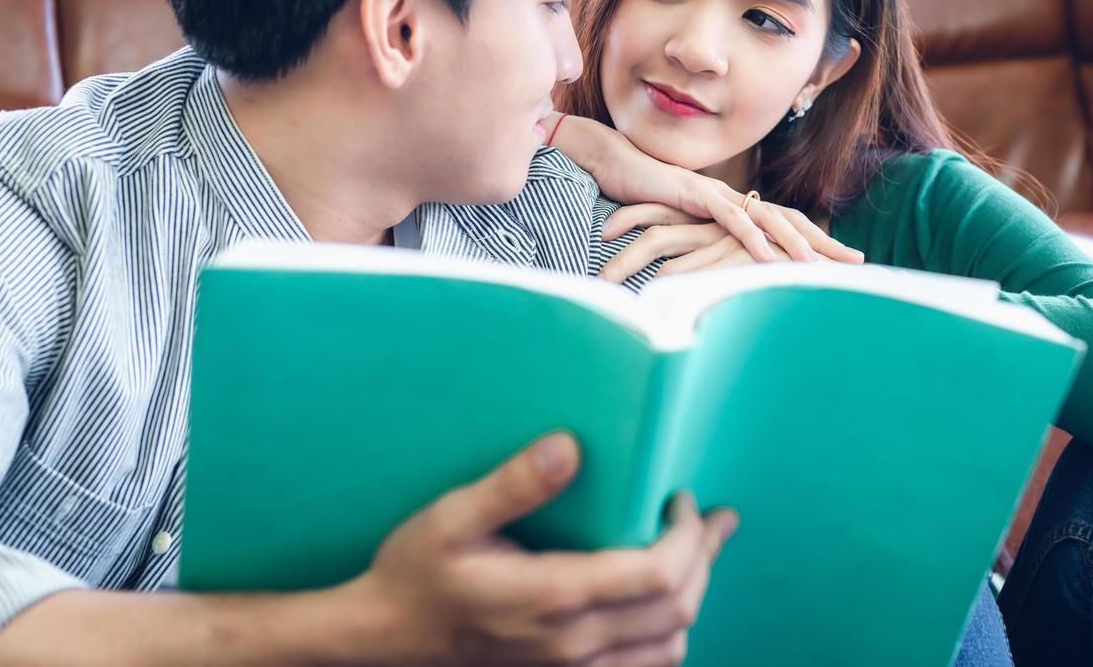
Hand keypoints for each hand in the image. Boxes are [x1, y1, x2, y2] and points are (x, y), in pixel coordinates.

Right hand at [344, 432, 737, 665]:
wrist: (384, 642)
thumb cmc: (416, 573)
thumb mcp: (452, 517)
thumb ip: (513, 484)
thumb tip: (568, 445)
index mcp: (554, 598)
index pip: (659, 573)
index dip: (689, 534)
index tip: (681, 497)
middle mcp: (573, 645)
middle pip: (679, 608)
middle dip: (704, 556)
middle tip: (708, 516)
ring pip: (671, 646)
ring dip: (693, 595)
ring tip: (696, 551)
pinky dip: (669, 635)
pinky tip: (662, 602)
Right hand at [599, 200, 856, 283]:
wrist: (617, 166)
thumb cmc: (648, 200)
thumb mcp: (685, 230)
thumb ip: (708, 245)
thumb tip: (729, 270)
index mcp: (739, 205)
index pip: (788, 222)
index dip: (818, 240)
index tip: (846, 260)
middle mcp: (736, 196)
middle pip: (791, 218)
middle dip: (824, 240)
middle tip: (856, 261)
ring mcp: (719, 192)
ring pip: (767, 217)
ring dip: (794, 242)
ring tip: (816, 265)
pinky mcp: (697, 194)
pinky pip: (731, 217)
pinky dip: (750, 237)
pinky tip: (767, 256)